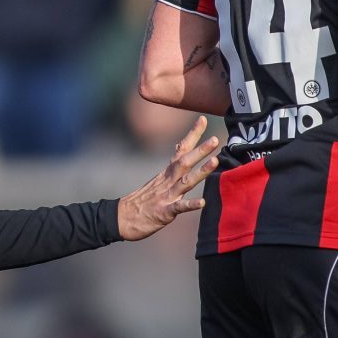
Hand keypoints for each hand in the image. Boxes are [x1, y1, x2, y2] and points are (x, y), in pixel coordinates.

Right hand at [116, 115, 219, 241]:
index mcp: (167, 173)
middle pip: (185, 162)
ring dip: (201, 171)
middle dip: (201, 150)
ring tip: (215, 161)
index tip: (203, 119)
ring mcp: (166, 196)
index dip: (193, 135)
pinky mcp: (164, 212)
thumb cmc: (143, 201)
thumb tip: (181, 149)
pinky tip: (203, 202)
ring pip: (186, 181)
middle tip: (215, 139)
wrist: (122, 218)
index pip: (181, 149)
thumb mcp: (159, 181)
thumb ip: (173, 169)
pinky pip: (179, 207)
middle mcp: (168, 181)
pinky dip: (191, 204)